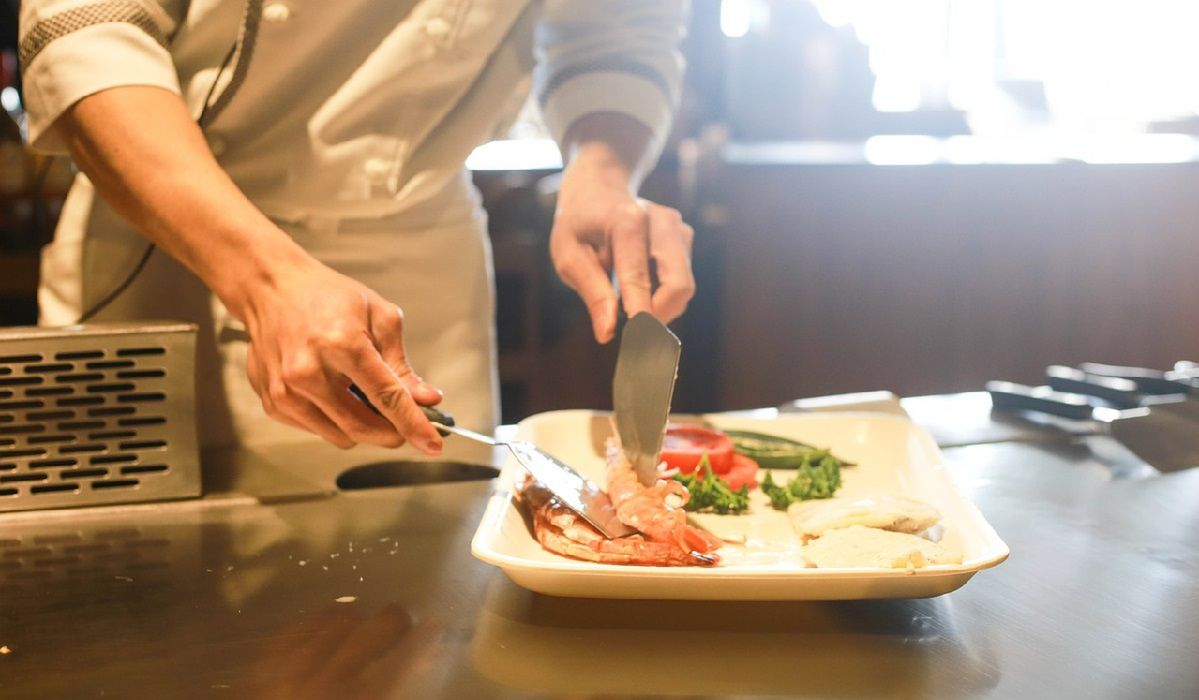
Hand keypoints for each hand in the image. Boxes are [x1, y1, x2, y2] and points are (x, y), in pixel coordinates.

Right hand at [234, 256, 444, 452]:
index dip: (413, 424)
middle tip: (406, 422)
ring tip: (363, 394)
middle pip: (363, 427)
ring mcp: (286, 391)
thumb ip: (401, 365)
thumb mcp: (379, 317)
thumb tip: (426, 400)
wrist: (272, 289)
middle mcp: (308, 371)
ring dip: (364, 427)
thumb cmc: (327, 297)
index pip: (385, 397)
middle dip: (392, 432)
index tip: (432, 444)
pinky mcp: (273, 403)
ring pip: (342, 436)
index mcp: (340, 344)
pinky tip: (335, 392)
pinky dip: (336, 420)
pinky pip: (318, 430)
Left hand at [550, 151, 695, 342]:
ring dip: (659, 306)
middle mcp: (662, 221)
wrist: (599, 188)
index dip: (642, 316)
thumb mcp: (568, 255)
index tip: (640, 346)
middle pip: (679, 285)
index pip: (639, 278)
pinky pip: (681, 280)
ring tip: (627, 302)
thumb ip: (591, 292)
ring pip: (683, 287)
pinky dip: (662, 294)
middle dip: (659, 317)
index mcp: (628, 222)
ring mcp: (678, 228)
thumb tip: (607, 333)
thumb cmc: (579, 225)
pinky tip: (639, 286)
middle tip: (634, 334)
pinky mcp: (685, 238)